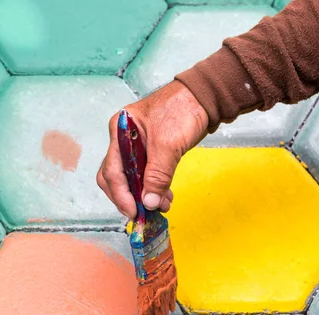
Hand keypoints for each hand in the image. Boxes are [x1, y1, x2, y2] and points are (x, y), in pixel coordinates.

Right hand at [97, 80, 208, 217]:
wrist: (206, 96)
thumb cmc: (183, 109)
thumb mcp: (168, 145)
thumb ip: (157, 175)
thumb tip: (148, 202)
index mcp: (120, 131)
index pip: (112, 171)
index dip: (121, 195)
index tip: (133, 212)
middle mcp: (123, 139)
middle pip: (115, 177)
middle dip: (128, 197)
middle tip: (143, 213)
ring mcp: (135, 146)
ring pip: (131, 179)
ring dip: (143, 195)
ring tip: (162, 206)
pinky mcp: (150, 152)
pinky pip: (145, 175)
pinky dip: (152, 188)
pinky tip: (165, 197)